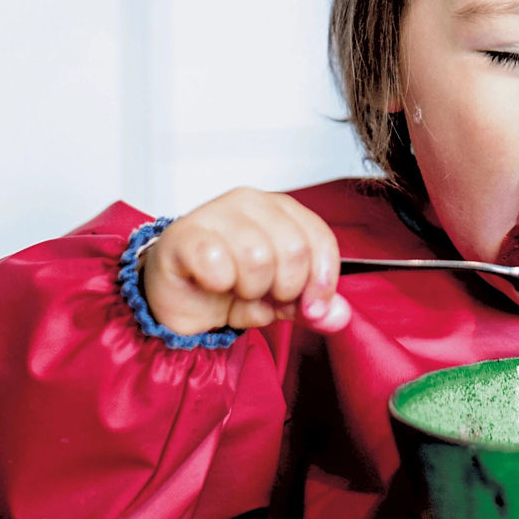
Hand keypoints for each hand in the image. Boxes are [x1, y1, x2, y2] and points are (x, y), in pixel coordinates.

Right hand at [140, 187, 350, 335]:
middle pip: (294, 249)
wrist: (180, 299)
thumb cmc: (230, 288)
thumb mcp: (280, 301)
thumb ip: (312, 307)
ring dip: (250, 290)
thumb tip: (339, 315)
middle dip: (284, 289)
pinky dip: (219, 283)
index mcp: (282, 210)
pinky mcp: (183, 234)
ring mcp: (214, 212)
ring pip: (257, 256)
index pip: (320, 239)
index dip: (322, 281)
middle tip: (264, 297)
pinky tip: (213, 284)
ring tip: (237, 291)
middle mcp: (251, 202)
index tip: (311, 308)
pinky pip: (215, 260)